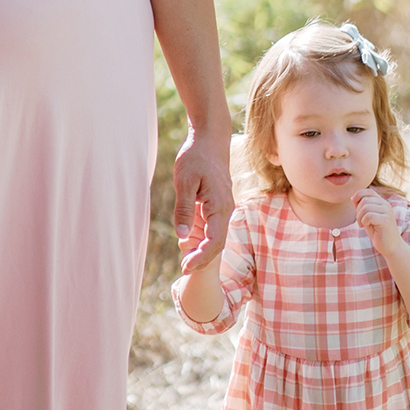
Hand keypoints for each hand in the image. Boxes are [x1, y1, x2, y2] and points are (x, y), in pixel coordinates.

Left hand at [174, 129, 233, 270]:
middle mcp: (226, 209)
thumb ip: (184, 210)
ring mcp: (223, 207)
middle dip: (202, 259)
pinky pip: (213, 226)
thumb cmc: (196, 157)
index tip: (185, 267)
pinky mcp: (217, 203)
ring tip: (185, 260)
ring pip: (216, 236)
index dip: (200, 258)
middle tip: (183, 269)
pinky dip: (203, 238)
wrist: (210, 139)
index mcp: (220, 206)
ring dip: (202, 250)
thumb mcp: (184, 182)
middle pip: (217, 244)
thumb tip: (183, 236)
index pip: (214, 242)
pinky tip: (189, 242)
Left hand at [352, 187, 402, 258]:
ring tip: (363, 224)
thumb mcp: (368, 217)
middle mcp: (386, 205)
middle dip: (358, 211)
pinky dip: (364, 222)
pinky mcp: (386, 220)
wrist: (390, 246)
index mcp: (382, 203)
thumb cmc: (377, 232)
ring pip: (366, 207)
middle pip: (365, 200)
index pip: (369, 191)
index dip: (358, 194)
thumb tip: (352, 198)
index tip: (353, 202)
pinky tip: (366, 227)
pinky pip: (369, 216)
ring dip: (360, 217)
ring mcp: (387, 212)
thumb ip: (362, 207)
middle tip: (360, 221)